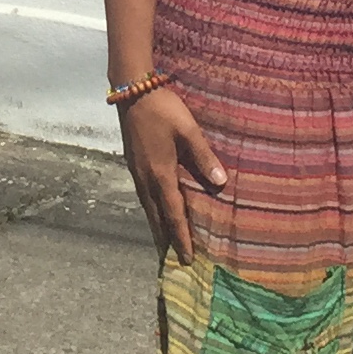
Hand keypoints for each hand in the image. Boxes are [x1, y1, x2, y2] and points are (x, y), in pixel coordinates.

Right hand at [118, 84, 228, 258]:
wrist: (132, 91)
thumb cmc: (163, 109)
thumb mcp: (188, 130)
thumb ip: (203, 156)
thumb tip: (220, 182)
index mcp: (161, 174)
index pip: (173, 213)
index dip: (181, 236)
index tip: (186, 258)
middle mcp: (146, 178)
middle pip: (156, 217)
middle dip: (165, 241)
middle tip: (172, 262)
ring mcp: (136, 172)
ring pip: (147, 208)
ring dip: (156, 228)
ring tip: (164, 244)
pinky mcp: (133, 164)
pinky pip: (143, 197)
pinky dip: (150, 211)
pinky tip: (154, 212)